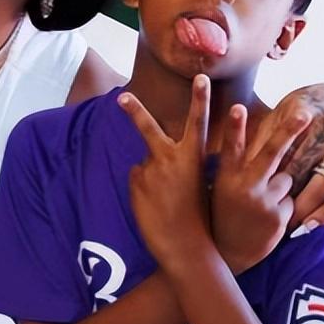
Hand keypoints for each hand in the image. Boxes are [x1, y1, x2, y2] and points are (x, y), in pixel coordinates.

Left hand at [120, 76, 211, 268]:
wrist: (185, 245)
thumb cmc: (199, 217)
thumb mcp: (199, 185)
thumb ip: (180, 166)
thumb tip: (151, 159)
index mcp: (193, 158)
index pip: (198, 122)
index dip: (200, 99)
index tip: (201, 78)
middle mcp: (169, 159)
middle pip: (148, 129)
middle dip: (135, 111)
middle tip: (122, 96)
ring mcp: (149, 171)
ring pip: (146, 163)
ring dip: (152, 177)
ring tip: (163, 198)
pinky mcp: (135, 184)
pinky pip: (138, 180)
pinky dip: (143, 190)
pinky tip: (154, 206)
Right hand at [212, 104, 311, 273]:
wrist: (228, 255)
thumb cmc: (222, 215)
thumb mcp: (221, 190)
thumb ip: (235, 168)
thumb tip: (258, 141)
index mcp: (226, 180)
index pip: (231, 149)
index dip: (234, 128)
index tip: (237, 108)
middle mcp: (244, 189)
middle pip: (271, 154)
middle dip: (288, 132)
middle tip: (305, 114)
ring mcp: (263, 203)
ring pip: (286, 178)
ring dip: (279, 186)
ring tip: (260, 204)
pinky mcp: (278, 217)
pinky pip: (290, 201)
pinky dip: (283, 206)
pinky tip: (267, 219)